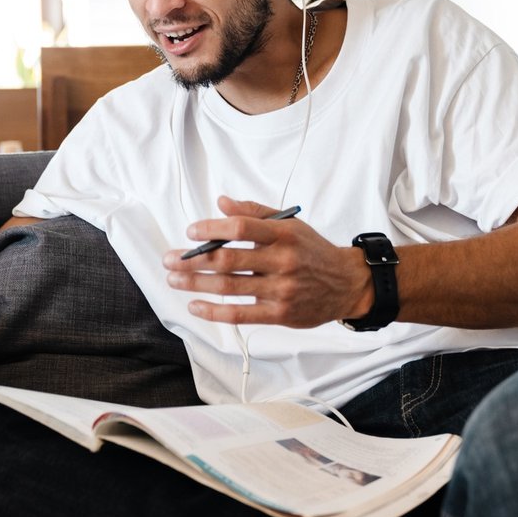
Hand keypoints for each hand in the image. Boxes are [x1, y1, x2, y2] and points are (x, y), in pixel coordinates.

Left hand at [162, 196, 371, 326]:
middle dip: (193, 260)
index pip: (241, 228)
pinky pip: (240, 314)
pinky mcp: (280, 313)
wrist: (347, 284)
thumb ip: (255, 212)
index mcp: (283, 234)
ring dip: (196, 283)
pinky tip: (195, 305)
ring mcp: (281, 289)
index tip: (191, 231)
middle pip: (229, 260)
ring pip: (230, 287)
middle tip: (170, 259)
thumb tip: (221, 202)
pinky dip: (214, 311)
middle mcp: (282, 261)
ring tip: (174, 279)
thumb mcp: (290, 224)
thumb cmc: (313, 251)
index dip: (212, 229)